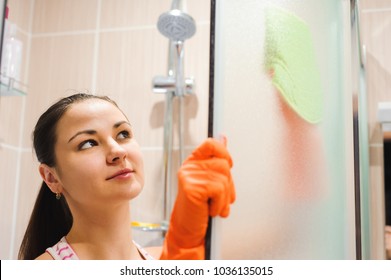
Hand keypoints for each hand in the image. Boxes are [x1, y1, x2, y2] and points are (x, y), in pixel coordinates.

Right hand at [160, 137, 234, 259]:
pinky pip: (218, 190)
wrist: (189, 229)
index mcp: (194, 162)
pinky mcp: (190, 188)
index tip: (228, 164)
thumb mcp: (211, 181)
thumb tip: (223, 137)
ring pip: (223, 179)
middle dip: (228, 185)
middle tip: (220, 198)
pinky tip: (210, 209)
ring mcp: (189, 176)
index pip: (210, 143)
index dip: (224, 152)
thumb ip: (216, 160)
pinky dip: (219, 204)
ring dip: (224, 198)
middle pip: (223, 164)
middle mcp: (189, 167)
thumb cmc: (201, 207)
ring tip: (214, 205)